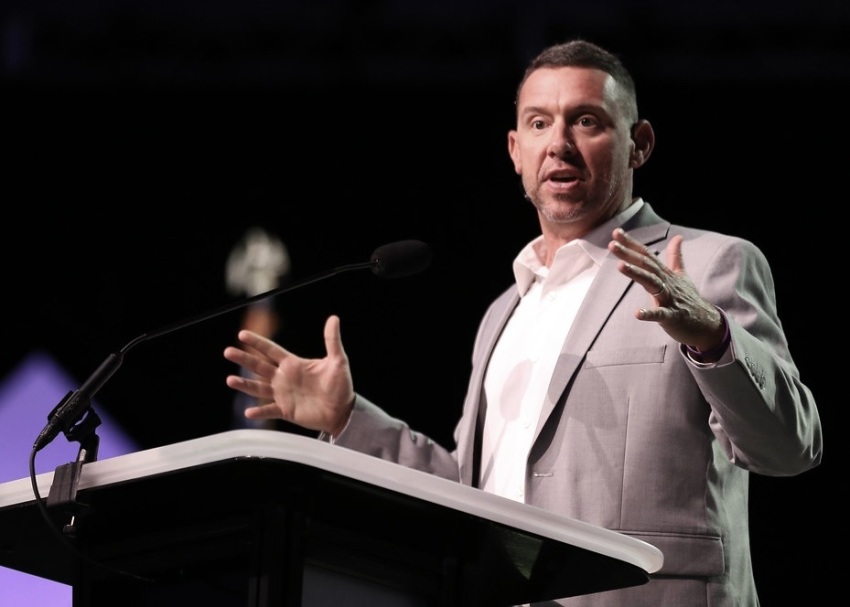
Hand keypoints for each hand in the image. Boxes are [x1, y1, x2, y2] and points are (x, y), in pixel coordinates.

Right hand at [223, 315, 354, 435]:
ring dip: (245, 385)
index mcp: (293, 364)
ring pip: (259, 388)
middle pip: (259, 366)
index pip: (271, 350)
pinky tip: (249, 412)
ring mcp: (283, 394)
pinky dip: (259, 412)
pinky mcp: (286, 410)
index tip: (242, 334)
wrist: (343, 410)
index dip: (257, 342)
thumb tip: (334, 318)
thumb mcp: (338, 361)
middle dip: (244, 359)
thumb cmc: (341, 385)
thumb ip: (332, 340)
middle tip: (228, 352)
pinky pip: (269, 410)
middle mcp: (284, 378)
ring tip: (230, 381)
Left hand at [608, 228, 724, 352]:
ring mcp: (669, 299)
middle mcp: (666, 283)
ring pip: (652, 283)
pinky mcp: (672, 316)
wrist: (706, 323)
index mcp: (665, 274)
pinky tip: (637, 313)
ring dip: (636, 274)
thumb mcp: (681, 276)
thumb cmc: (688, 299)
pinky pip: (660, 314)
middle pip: (646, 265)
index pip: (646, 255)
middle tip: (612, 245)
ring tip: (620, 266)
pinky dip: (649, 313)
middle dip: (628, 254)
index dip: (632, 244)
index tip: (616, 232)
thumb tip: (678, 237)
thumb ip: (676, 257)